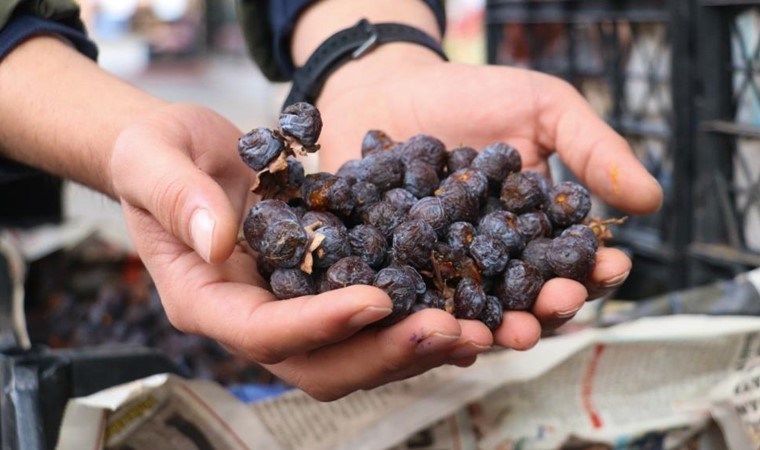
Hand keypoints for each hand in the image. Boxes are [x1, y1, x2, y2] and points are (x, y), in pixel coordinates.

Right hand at [110, 103, 489, 400]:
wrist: (186, 151)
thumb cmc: (157, 152)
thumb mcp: (151, 158)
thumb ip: (177, 197)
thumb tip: (218, 240)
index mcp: (205, 299)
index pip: (263, 331)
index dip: (320, 324)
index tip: (377, 300)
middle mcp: (252, 318)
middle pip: (321, 364)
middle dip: (386, 353)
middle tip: (452, 330)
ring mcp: (291, 310)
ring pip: (355, 354)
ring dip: (415, 347)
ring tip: (477, 329)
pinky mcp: (323, 289)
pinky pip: (372, 320)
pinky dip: (417, 318)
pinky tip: (466, 306)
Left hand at [314, 50, 663, 347]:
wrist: (393, 88)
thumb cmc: (476, 96)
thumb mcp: (544, 110)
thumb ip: (593, 151)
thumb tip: (652, 200)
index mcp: (539, 231)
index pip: (575, 261)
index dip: (597, 269)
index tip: (611, 266)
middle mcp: (497, 261)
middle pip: (530, 298)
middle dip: (551, 306)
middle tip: (561, 302)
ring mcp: (448, 272)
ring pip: (477, 313)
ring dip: (498, 328)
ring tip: (511, 332)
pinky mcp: (400, 274)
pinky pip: (415, 303)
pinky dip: (429, 317)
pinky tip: (439, 326)